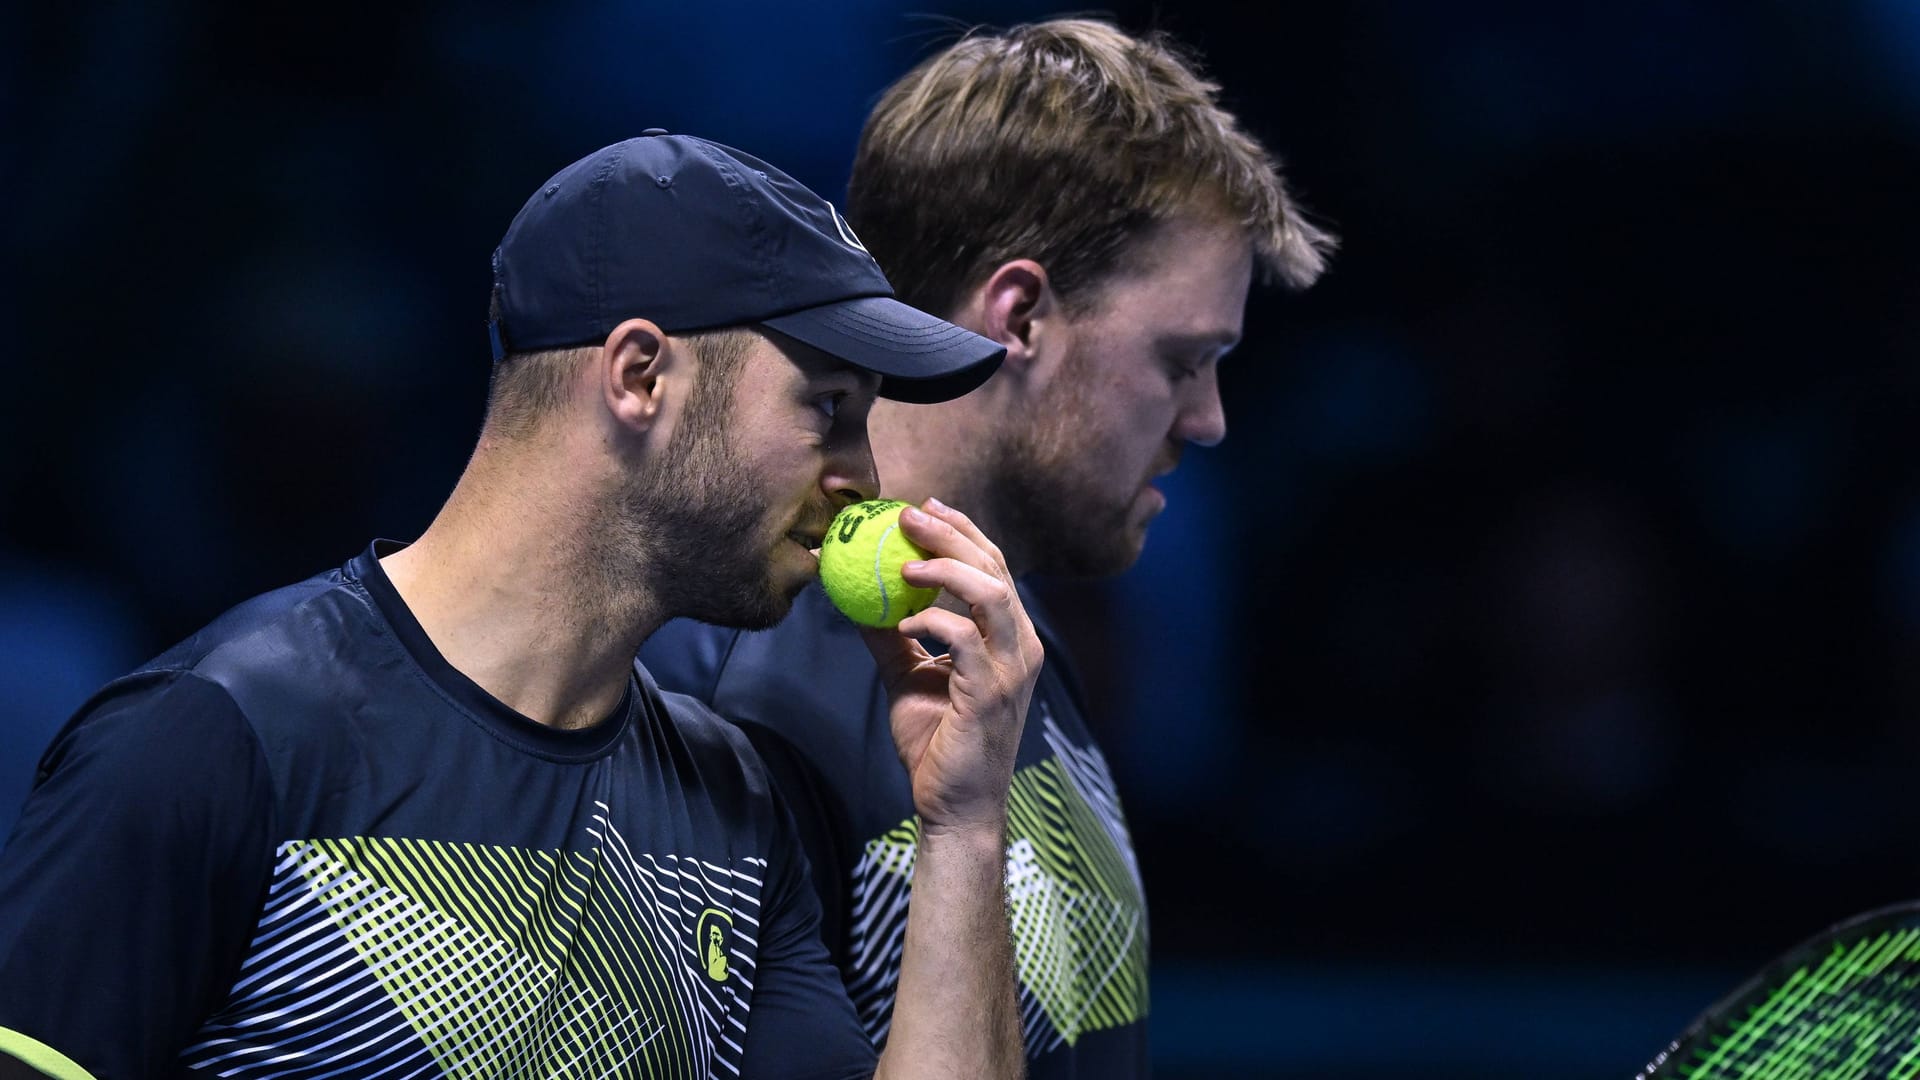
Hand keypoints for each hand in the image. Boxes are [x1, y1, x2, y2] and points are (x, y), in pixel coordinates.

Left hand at [858, 498, 1042, 833]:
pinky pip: (964, 640)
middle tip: (909, 516)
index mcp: (1009, 639)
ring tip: (908, 562)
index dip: (963, 532)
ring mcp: (1011, 670)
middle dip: (952, 534)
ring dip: (949, 568)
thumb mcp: (908, 677)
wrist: (954, 805)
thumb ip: (891, 637)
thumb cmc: (936, 744)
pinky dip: (935, 620)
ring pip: (992, 595)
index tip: (925, 508)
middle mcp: (1021, 648)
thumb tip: (856, 598)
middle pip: (994, 569)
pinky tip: (906, 618)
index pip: (993, 569)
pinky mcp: (991, 693)